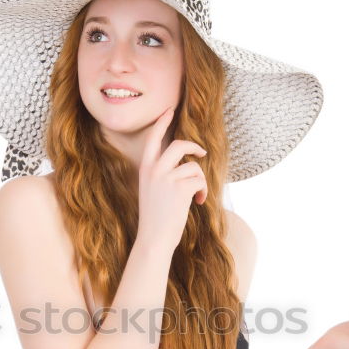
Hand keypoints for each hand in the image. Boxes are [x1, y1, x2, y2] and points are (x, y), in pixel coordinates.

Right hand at [135, 106, 207, 255]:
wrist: (154, 238)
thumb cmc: (156, 218)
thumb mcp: (153, 190)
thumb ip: (163, 174)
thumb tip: (186, 162)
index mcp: (145, 168)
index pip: (153, 138)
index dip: (162, 122)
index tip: (169, 110)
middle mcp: (154, 169)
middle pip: (179, 145)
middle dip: (195, 147)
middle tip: (202, 154)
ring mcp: (166, 178)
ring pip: (193, 166)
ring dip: (200, 180)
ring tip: (198, 195)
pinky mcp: (180, 188)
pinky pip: (200, 180)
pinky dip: (203, 191)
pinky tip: (199, 202)